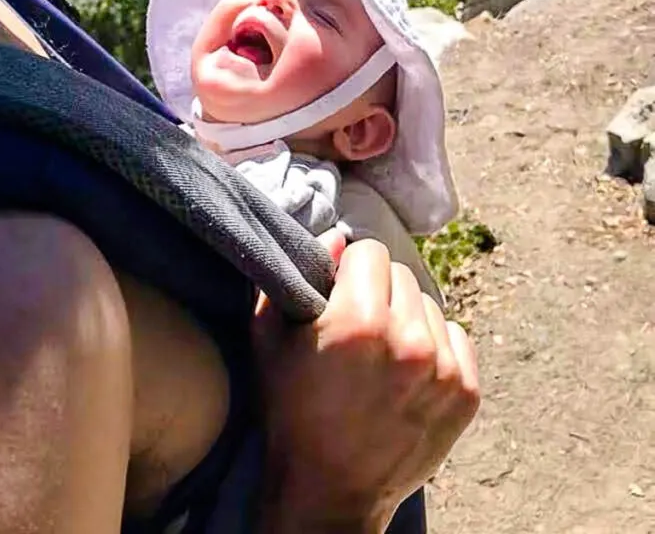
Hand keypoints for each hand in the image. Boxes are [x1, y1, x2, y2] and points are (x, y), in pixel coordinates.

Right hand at [254, 233, 479, 531]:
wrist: (328, 495)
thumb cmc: (290, 413)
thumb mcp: (268, 338)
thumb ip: (293, 277)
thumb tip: (337, 240)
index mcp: (358, 322)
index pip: (369, 251)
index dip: (348, 271)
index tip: (337, 295)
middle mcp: (407, 340)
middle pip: (400, 274)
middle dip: (377, 291)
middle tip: (358, 326)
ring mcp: (443, 369)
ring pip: (427, 304)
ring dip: (405, 317)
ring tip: (381, 354)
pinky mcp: (466, 392)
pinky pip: (455, 336)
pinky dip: (434, 345)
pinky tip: (406, 372)